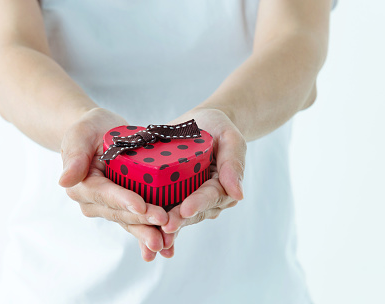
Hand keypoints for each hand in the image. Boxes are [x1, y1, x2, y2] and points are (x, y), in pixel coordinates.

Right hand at [58, 108, 174, 260]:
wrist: (99, 134)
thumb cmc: (90, 129)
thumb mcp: (81, 134)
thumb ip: (74, 155)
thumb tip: (64, 180)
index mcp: (82, 185)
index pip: (105, 194)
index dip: (123, 201)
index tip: (141, 205)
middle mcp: (93, 201)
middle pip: (120, 213)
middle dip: (142, 219)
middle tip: (164, 222)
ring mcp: (108, 208)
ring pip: (130, 222)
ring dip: (147, 233)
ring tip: (166, 242)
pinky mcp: (124, 209)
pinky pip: (137, 222)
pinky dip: (151, 233)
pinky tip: (168, 247)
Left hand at [160, 107, 245, 233]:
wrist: (201, 125)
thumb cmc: (217, 127)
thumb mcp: (230, 137)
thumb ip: (233, 162)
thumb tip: (239, 195)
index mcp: (223, 186)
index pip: (211, 195)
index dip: (198, 203)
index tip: (185, 209)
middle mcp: (207, 199)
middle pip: (192, 212)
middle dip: (179, 220)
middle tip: (165, 226)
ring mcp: (188, 201)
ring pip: (178, 218)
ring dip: (165, 229)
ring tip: (153, 238)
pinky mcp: (171, 199)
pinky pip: (164, 215)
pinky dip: (154, 228)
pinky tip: (145, 242)